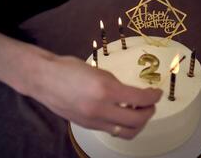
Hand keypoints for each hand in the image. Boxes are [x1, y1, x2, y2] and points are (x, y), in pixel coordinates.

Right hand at [25, 56, 161, 139]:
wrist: (43, 79)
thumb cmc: (69, 68)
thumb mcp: (98, 71)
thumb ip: (116, 86)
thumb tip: (131, 96)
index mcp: (105, 90)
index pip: (139, 99)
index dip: (154, 97)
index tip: (157, 93)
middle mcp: (101, 109)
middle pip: (137, 121)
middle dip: (150, 112)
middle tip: (151, 103)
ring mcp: (93, 121)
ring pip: (126, 132)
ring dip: (138, 123)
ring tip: (139, 112)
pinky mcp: (87, 126)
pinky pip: (112, 131)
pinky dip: (123, 125)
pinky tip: (123, 115)